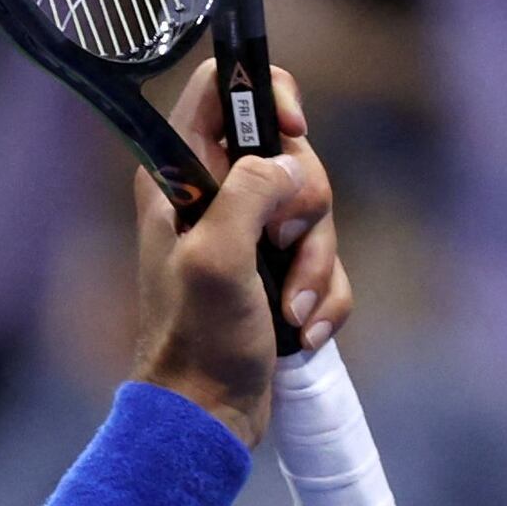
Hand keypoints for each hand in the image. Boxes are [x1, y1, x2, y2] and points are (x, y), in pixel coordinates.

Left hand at [130, 53, 345, 441]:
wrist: (204, 416)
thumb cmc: (195, 340)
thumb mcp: (216, 257)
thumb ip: (248, 193)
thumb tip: (288, 161)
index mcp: (180, 175)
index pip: (222, 89)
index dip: (265, 94)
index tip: (291, 130)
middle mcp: (213, 194)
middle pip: (291, 155)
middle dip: (305, 209)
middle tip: (280, 247)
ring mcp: (248, 233)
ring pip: (317, 213)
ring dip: (314, 267)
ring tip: (288, 310)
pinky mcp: (276, 271)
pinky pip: (326, 262)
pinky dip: (323, 298)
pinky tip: (299, 330)